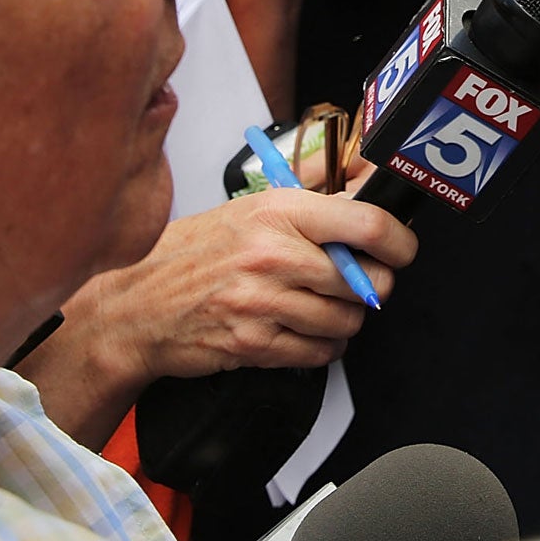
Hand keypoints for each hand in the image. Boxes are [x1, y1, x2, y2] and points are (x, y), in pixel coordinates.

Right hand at [68, 187, 417, 383]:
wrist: (137, 305)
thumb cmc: (196, 253)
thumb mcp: (251, 209)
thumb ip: (311, 203)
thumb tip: (369, 188)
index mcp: (278, 211)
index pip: (365, 224)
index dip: (398, 241)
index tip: (402, 250)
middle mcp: (272, 254)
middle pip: (364, 281)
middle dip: (372, 287)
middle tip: (359, 283)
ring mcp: (262, 302)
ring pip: (346, 321)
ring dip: (346, 320)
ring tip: (324, 307)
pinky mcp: (253, 344)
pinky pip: (318, 352)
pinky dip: (322, 347)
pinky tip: (304, 331)